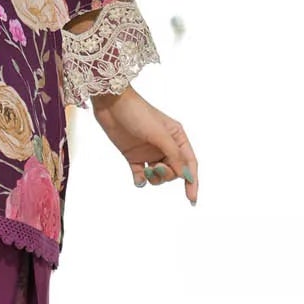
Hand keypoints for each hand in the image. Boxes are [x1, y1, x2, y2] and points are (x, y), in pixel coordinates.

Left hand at [90, 85, 198, 204]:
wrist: (111, 105)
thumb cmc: (138, 114)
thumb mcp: (160, 134)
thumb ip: (174, 155)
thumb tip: (185, 175)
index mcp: (177, 137)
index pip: (189, 163)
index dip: (192, 181)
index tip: (192, 199)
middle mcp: (165, 145)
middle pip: (173, 171)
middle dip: (167, 175)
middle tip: (156, 169)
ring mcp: (149, 151)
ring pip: (158, 175)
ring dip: (154, 178)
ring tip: (146, 171)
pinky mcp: (133, 155)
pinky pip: (141, 174)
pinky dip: (141, 180)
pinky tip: (138, 179)